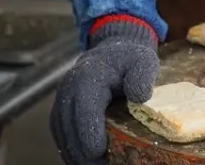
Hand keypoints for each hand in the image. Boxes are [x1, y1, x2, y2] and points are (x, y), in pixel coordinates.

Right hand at [50, 22, 158, 163]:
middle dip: (81, 150)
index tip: (99, 152)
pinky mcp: (62, 106)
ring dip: (73, 152)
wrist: (114, 50)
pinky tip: (82, 159)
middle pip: (68, 124)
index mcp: (89, 76)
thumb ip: (142, 76)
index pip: (84, 108)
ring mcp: (62, 97)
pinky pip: (60, 130)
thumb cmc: (130, 59)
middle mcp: (69, 87)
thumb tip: (139, 96)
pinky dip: (69, 146)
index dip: (89, 132)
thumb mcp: (144, 61)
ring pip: (61, 130)